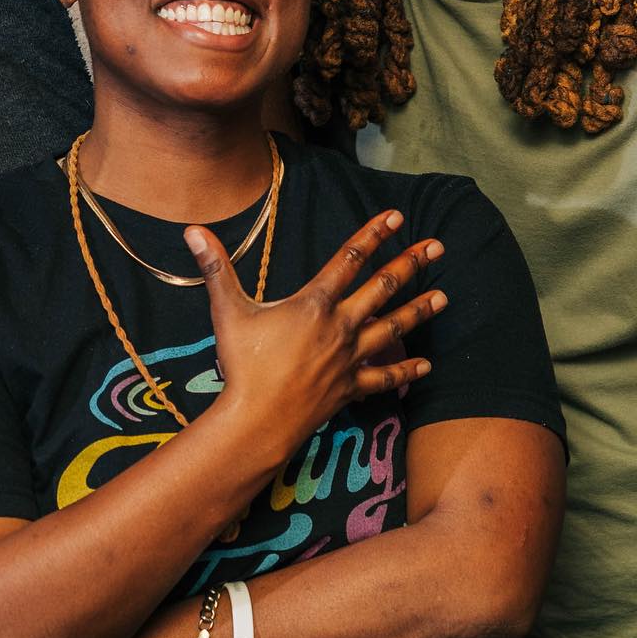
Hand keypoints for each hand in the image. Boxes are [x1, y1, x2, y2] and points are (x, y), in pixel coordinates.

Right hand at [187, 211, 444, 462]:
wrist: (258, 419)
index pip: (349, 260)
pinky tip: (426, 367)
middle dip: (410, 264)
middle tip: (437, 247)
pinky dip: (406, 371)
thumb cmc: (243, 364)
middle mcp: (340, 327)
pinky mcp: (351, 387)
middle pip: (382, 289)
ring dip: (419, 310)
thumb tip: (193, 230)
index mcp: (314, 304)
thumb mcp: (227, 311)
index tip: (397, 217)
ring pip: (393, 328)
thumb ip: (215, 268)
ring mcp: (350, 358)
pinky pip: (385, 377)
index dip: (373, 235)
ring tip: (445, 296)